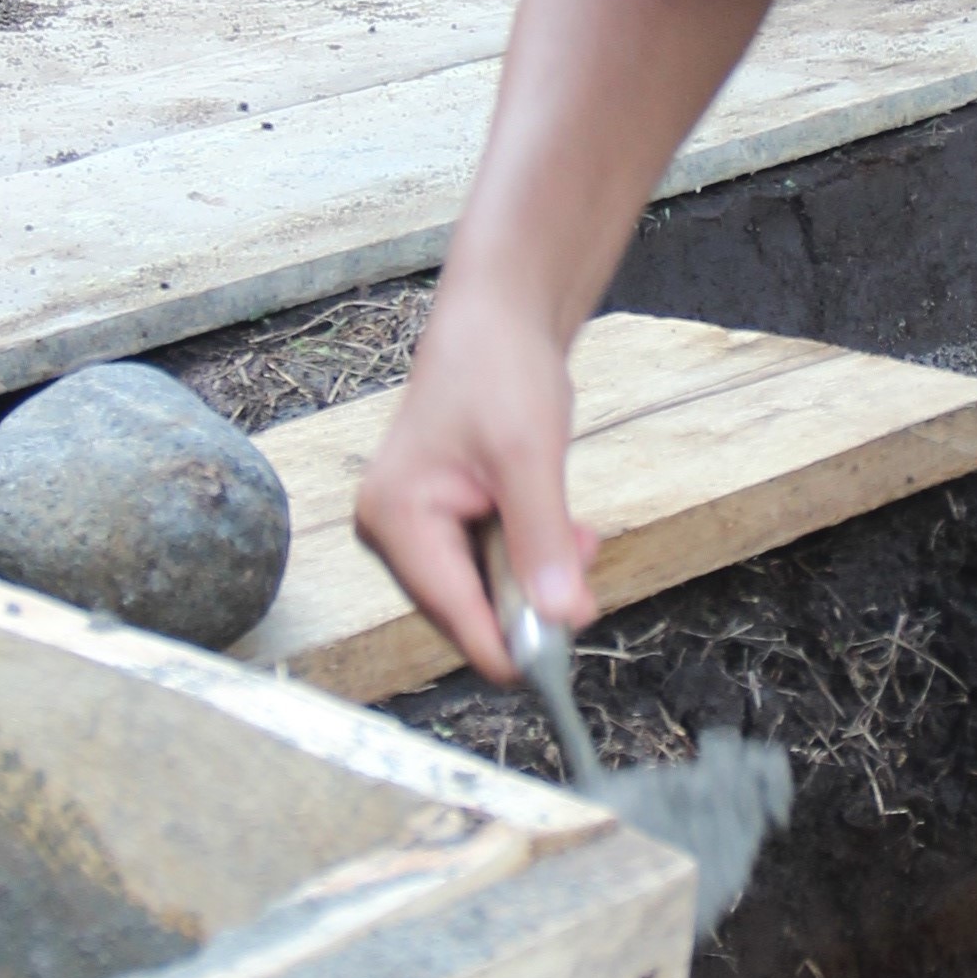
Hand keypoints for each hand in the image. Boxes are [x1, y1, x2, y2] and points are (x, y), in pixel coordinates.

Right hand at [352, 286, 587, 680]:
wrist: (500, 312)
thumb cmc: (500, 368)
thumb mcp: (528, 458)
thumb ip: (541, 541)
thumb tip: (560, 616)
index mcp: (396, 519)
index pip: (453, 615)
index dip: (510, 644)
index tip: (564, 665)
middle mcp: (394, 529)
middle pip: (469, 608)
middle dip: (530, 597)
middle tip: (582, 559)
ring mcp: (417, 524)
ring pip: (487, 587)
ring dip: (538, 572)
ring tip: (577, 532)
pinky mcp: (443, 517)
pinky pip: (491, 560)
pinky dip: (531, 553)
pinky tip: (561, 525)